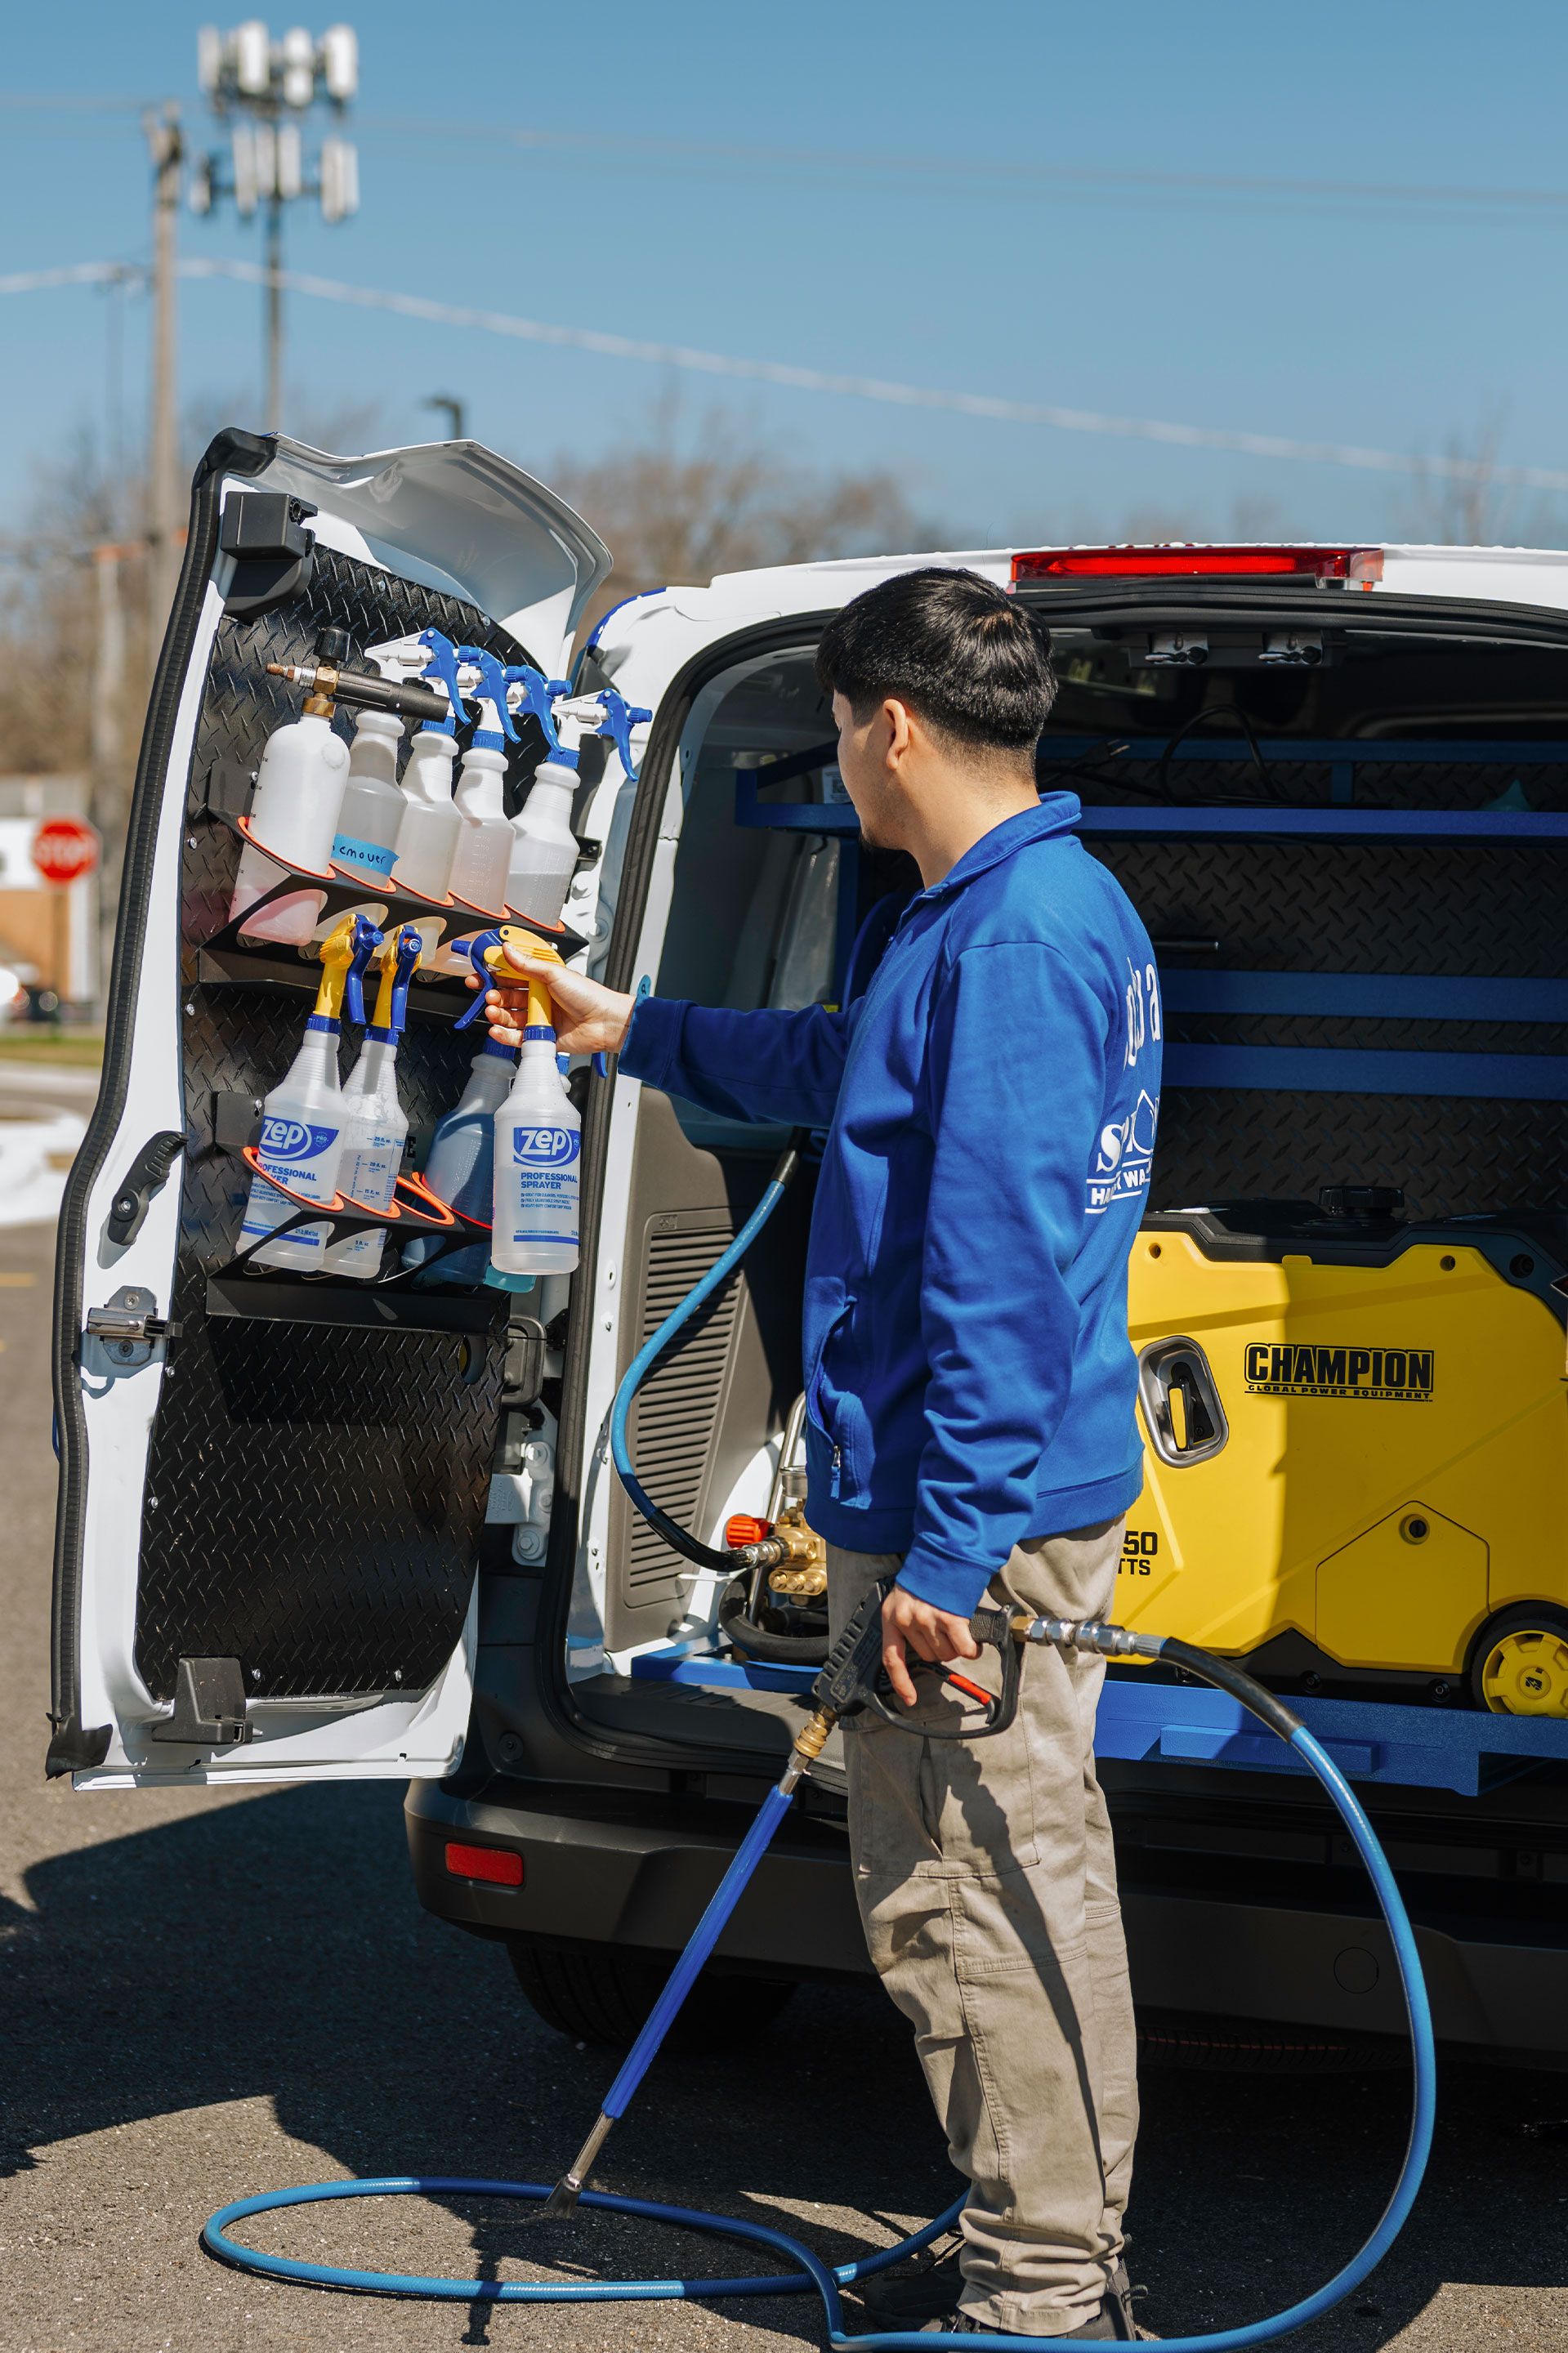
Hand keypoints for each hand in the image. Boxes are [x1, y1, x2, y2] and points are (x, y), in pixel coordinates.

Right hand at [475, 951, 634, 1057]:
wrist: (605, 1022)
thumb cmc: (588, 996)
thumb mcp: (555, 973)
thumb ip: (528, 964)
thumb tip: (508, 948)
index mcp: (542, 978)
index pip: (512, 974)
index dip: (495, 973)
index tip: (481, 972)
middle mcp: (539, 997)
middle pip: (507, 996)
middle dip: (494, 994)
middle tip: (488, 993)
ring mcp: (539, 1017)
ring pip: (509, 1016)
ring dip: (497, 1013)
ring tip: (493, 1010)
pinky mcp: (541, 1036)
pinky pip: (517, 1036)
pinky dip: (504, 1034)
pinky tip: (497, 1029)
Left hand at [881, 1586, 978, 1709]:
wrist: (945, 1552)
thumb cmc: (928, 1575)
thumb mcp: (907, 1598)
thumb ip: (908, 1622)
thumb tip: (925, 1649)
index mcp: (892, 1616)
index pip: (891, 1658)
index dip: (901, 1682)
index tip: (909, 1699)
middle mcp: (907, 1619)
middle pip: (927, 1656)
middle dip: (940, 1649)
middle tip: (946, 1631)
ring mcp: (927, 1619)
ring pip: (945, 1654)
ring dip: (956, 1648)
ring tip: (958, 1629)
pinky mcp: (950, 1618)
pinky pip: (963, 1649)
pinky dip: (970, 1649)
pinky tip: (972, 1642)